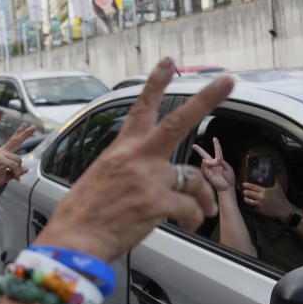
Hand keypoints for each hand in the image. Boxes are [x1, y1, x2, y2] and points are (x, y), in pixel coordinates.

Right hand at [0, 123, 36, 187]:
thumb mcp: (5, 175)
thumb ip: (16, 171)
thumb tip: (26, 169)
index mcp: (2, 153)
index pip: (12, 140)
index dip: (19, 133)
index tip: (24, 126)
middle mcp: (1, 151)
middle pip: (16, 140)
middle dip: (26, 133)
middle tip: (34, 126)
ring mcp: (0, 154)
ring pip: (18, 160)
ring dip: (18, 170)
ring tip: (14, 177)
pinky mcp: (0, 159)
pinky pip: (15, 166)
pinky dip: (17, 173)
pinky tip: (15, 178)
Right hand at [35, 57, 233, 262]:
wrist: (74, 241)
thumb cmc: (83, 216)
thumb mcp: (99, 179)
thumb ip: (126, 169)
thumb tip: (143, 176)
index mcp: (121, 150)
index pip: (141, 109)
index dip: (156, 83)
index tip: (168, 62)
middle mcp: (136, 158)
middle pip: (178, 121)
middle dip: (206, 99)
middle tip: (228, 80)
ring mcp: (148, 178)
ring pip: (194, 177)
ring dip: (205, 195)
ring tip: (205, 210)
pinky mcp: (156, 202)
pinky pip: (190, 207)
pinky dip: (194, 218)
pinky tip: (191, 225)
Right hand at [191, 138, 234, 192]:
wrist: (227, 187)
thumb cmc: (229, 178)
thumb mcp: (228, 168)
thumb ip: (222, 162)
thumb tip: (216, 159)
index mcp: (219, 161)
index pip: (217, 151)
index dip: (216, 144)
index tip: (214, 138)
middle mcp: (213, 164)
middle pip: (205, 155)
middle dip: (199, 150)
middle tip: (193, 145)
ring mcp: (210, 169)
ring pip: (206, 161)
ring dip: (211, 162)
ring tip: (217, 164)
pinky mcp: (207, 174)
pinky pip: (204, 168)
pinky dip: (204, 165)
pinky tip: (205, 162)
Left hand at [240, 181, 291, 220]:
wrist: (284, 209)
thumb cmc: (281, 198)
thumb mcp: (278, 187)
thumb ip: (275, 180)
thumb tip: (274, 174)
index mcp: (264, 191)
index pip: (252, 187)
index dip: (246, 185)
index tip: (243, 184)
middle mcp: (261, 197)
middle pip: (248, 193)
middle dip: (245, 192)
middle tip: (244, 191)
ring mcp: (260, 204)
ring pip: (248, 201)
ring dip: (246, 199)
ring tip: (246, 198)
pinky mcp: (260, 211)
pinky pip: (253, 207)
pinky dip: (252, 205)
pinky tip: (253, 204)